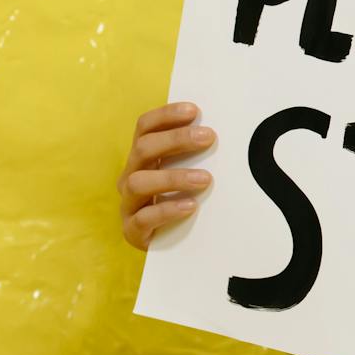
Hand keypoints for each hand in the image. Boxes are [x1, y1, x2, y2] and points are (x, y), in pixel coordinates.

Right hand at [117, 101, 215, 249]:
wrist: (172, 243)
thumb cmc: (185, 197)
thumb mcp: (189, 170)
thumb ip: (198, 152)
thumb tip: (226, 129)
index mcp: (143, 157)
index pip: (145, 127)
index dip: (165, 115)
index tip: (194, 111)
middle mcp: (131, 175)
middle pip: (143, 148)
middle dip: (176, 139)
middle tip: (208, 137)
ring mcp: (129, 203)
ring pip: (139, 182)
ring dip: (173, 177)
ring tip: (205, 179)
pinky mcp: (132, 231)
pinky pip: (144, 218)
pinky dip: (168, 210)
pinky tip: (191, 206)